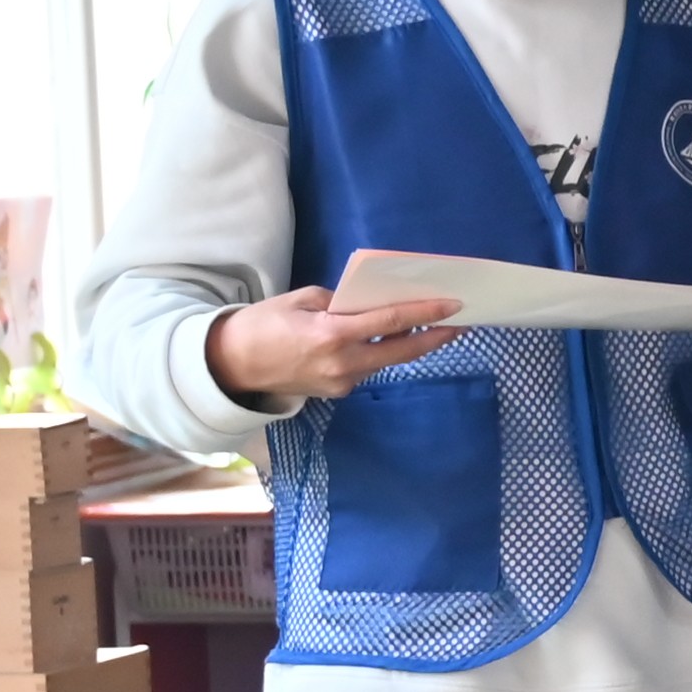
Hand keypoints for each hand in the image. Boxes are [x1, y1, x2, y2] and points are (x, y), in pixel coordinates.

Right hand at [204, 286, 456, 409]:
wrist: (230, 366)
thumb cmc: (262, 324)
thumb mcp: (301, 300)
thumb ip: (341, 303)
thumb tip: (370, 306)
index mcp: (332, 335)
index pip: (391, 322)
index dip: (426, 314)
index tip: (454, 306)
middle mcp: (343, 363)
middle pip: (402, 350)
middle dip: (435, 338)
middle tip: (461, 324)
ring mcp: (342, 382)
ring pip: (386, 360)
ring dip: (409, 345)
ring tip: (431, 328)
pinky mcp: (338, 391)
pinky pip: (368, 368)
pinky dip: (381, 353)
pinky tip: (389, 340)